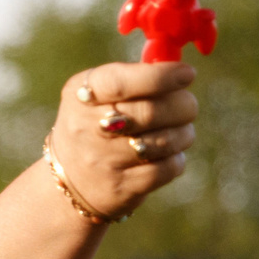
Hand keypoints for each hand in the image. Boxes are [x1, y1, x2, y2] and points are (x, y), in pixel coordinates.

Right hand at [51, 62, 198, 222]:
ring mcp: (103, 161)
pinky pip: (166, 169)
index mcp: (81, 95)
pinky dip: (176, 158)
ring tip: (182, 129)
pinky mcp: (121, 188)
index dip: (159, 76)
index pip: (120, 82)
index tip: (187, 74)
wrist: (70, 179)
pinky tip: (170, 154)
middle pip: (149, 112)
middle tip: (188, 104)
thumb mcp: (96, 93)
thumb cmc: (95, 123)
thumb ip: (133, 78)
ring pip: (163, 142)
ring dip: (183, 133)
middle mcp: (87, 128)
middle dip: (182, 105)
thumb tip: (181, 70)